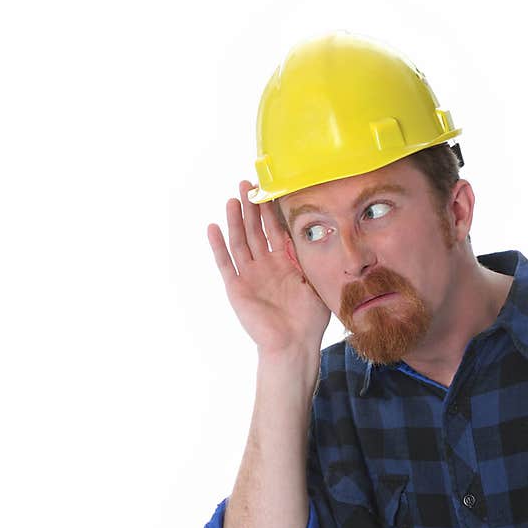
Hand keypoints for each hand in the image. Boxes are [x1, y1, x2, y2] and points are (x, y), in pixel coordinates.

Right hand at [207, 180, 330, 354]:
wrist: (295, 344)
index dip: (270, 209)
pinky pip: (226, 263)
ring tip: (232, 198)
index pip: (275, 228)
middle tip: (246, 183)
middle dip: (251, 207)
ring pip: (240, 241)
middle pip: (255, 230)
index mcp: (284, 262)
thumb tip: (309, 228)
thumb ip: (307, 255)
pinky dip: (218, 246)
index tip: (268, 187)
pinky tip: (213, 227)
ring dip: (235, 220)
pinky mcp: (237, 288)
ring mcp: (249, 275)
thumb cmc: (309, 318)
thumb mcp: (314, 280)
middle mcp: (265, 265)